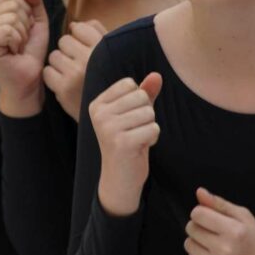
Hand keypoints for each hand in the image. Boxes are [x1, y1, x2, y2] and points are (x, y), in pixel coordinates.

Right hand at [0, 0, 48, 114]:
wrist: (29, 79)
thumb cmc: (30, 53)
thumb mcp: (37, 23)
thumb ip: (34, 3)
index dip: (27, 12)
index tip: (24, 32)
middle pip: (12, 3)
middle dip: (26, 23)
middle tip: (21, 42)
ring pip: (11, 16)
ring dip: (23, 34)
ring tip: (18, 48)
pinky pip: (8, 29)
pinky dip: (18, 41)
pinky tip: (13, 52)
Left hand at [43, 19, 106, 120]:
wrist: (110, 115)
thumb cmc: (108, 80)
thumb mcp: (112, 54)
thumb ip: (97, 33)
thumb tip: (74, 24)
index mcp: (105, 47)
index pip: (79, 28)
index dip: (78, 36)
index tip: (83, 47)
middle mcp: (91, 58)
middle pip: (64, 41)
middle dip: (67, 50)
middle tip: (76, 64)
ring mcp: (76, 73)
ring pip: (54, 56)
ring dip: (59, 64)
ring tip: (71, 75)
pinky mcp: (64, 88)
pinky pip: (47, 72)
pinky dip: (53, 78)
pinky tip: (64, 84)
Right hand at [93, 73, 161, 215]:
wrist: (119, 179)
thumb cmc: (128, 142)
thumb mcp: (134, 114)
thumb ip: (144, 93)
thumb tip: (157, 75)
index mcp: (98, 104)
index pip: (130, 84)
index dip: (138, 100)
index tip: (129, 119)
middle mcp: (99, 114)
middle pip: (141, 97)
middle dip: (146, 114)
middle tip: (134, 131)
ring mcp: (108, 128)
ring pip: (149, 112)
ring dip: (150, 127)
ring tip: (137, 139)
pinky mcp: (122, 142)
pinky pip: (153, 128)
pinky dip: (152, 138)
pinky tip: (139, 148)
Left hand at [185, 188, 254, 254]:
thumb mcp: (243, 216)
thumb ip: (219, 203)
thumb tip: (199, 192)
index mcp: (233, 231)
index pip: (197, 214)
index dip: (201, 212)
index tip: (210, 217)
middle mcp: (224, 250)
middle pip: (191, 228)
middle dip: (199, 226)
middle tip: (214, 231)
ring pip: (188, 244)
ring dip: (197, 241)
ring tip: (213, 244)